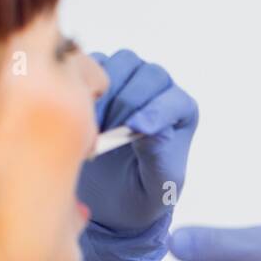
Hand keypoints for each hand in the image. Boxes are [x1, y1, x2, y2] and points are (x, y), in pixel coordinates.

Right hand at [78, 50, 198, 260]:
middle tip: (110, 131)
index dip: (156, 112)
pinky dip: (84, 83)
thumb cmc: (142, 191)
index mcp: (180, 113)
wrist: (111, 197)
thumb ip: (160, 156)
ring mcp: (129, 80)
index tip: (136, 130)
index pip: (174, 100)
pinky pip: (93, 64)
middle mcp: (158, 90)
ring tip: (95, 126)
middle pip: (147, 75)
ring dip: (105, 92)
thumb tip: (153, 129)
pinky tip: (80, 114)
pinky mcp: (100, 78)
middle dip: (127, 102)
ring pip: (121, 63)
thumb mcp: (158, 185)